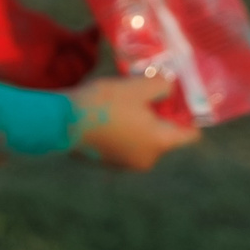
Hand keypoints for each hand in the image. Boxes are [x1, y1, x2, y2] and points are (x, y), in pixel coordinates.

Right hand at [70, 74, 199, 170]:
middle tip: (143, 94)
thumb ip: (162, 85)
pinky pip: (122, 145)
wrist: (58, 122)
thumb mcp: (136, 86)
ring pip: (141, 140)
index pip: (191, 134)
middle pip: (164, 136)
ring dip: (136, 124)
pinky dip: (119, 132)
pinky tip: (104, 115)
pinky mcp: (105, 163)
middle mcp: (147, 159)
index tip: (177, 98)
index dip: (188, 115)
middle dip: (157, 116)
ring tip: (120, 103)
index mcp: (160, 143)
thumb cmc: (102, 104)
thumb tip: (170, 87)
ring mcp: (124, 164)